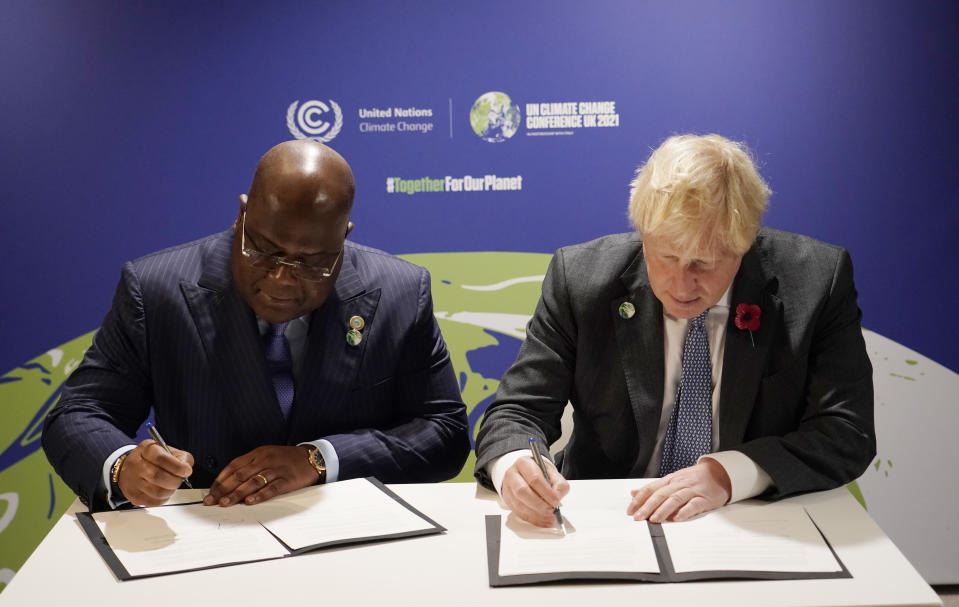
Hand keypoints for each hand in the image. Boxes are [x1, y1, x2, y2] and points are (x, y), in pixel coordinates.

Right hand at [117, 439, 193, 506]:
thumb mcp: (167, 450)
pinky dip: (164, 498)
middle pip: (159, 476)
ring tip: (171, 485)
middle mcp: (136, 465)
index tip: (186, 470)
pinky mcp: (134, 496)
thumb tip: (187, 468)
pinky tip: (163, 490)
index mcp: (146, 449)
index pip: (161, 459)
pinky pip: (155, 502)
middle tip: (180, 479)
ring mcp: (133, 481)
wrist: (130, 468)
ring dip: (171, 490)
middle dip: (176, 480)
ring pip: (158, 492)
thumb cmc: (152, 459)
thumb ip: (181, 457)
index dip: (178, 467)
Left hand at [203, 445, 318, 506]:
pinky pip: (271, 489)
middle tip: (212, 500)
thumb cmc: (286, 459)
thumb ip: (250, 465)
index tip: (211, 492)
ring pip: (253, 482)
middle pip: (240, 475)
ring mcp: (276, 470)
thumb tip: (229, 482)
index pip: (234, 466)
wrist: (312, 458)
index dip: (221, 479)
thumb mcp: (267, 455)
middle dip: (224, 489)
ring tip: (225, 503)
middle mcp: (265, 460)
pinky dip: (259, 495)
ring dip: (237, 494)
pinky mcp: (287, 480)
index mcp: (258, 453)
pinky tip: (250, 502)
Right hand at [499, 456, 569, 527]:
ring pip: (519, 504)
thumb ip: (558, 484)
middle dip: (539, 504)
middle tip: (551, 510)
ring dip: (536, 514)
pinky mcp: (508, 500)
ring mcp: (508, 488)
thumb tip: (558, 496)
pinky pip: (518, 513)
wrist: (525, 473)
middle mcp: (513, 475)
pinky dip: (532, 519)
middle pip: (523, 492)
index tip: (556, 501)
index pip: (534, 478)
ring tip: (549, 518)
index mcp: (524, 464)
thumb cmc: (538, 472)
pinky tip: (542, 520)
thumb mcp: (551, 472)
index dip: (546, 492)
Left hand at [626, 458, 730, 522]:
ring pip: (674, 499)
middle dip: (647, 506)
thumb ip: (653, 488)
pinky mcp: (704, 499)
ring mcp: (691, 491)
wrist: (719, 473)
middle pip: (660, 495)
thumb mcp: (672, 480)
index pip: (651, 488)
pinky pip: (693, 505)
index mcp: (669, 481)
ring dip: (663, 510)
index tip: (630, 510)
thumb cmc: (694, 478)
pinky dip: (685, 512)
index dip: (639, 499)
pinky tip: (677, 518)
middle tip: (638, 517)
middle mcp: (678, 485)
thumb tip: (633, 493)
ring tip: (654, 519)